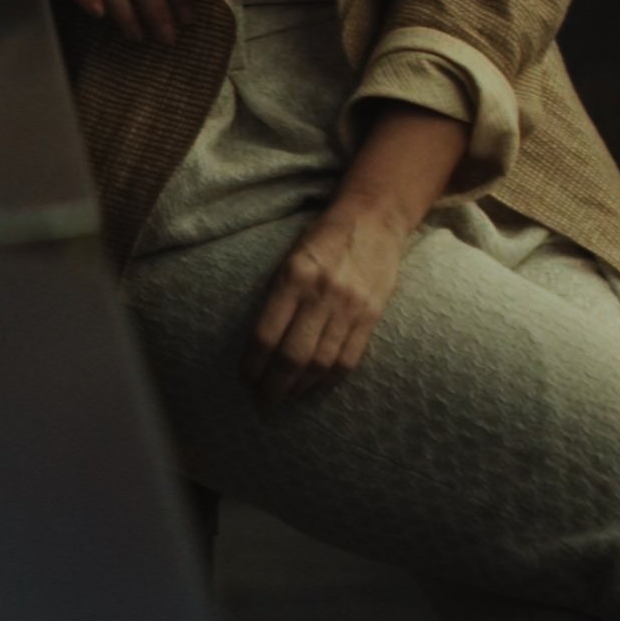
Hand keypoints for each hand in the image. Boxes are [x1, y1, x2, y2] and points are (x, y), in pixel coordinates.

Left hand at [247, 201, 410, 406]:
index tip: (245, 379)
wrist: (373, 220)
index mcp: (293, 277)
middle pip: (293, 356)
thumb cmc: (322, 238)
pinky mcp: (372, 316)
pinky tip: (314, 385)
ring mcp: (350, 307)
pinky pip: (349, 358)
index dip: (253, 364)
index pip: (267, 334)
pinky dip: (328, 379)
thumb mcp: (288, 258)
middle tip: (262, 400)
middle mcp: (322, 294)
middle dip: (274, 385)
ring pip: (321, 363)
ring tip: (285, 396)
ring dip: (300, 387)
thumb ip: (276, 296)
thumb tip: (258, 344)